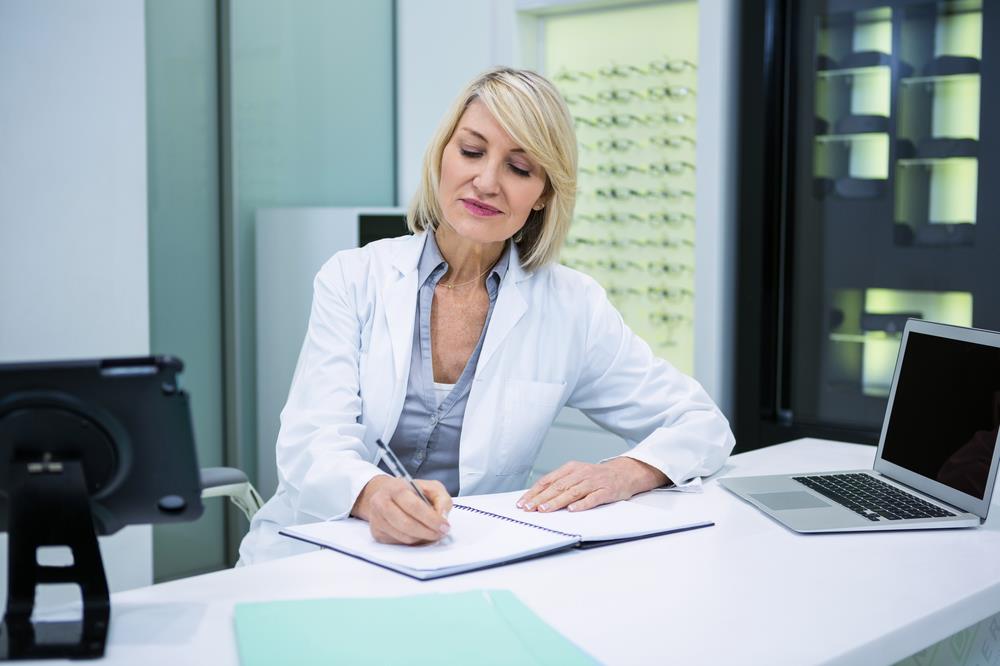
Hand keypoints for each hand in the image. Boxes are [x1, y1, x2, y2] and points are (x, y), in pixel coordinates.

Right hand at [351, 476, 452, 544]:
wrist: (387, 494)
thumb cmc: (411, 491)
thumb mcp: (431, 487)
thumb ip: (442, 499)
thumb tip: (442, 517)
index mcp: (396, 487)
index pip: (414, 506)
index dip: (431, 519)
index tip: (444, 526)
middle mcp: (382, 502)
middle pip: (406, 524)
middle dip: (428, 532)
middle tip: (440, 533)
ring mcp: (377, 519)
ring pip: (404, 537)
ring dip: (422, 538)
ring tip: (431, 533)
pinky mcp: (377, 533)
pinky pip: (399, 543)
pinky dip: (413, 541)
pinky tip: (418, 533)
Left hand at [516, 458, 668, 512]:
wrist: (625, 472)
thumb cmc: (597, 476)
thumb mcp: (577, 474)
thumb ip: (560, 483)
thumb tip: (538, 497)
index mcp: (571, 468)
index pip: (548, 480)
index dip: (534, 491)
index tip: (523, 502)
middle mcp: (581, 473)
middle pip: (558, 486)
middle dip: (541, 498)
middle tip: (529, 508)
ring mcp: (594, 482)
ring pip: (572, 492)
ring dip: (557, 501)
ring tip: (544, 510)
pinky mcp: (606, 491)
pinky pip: (592, 498)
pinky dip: (582, 504)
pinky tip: (572, 509)